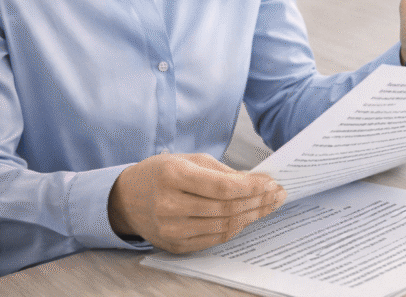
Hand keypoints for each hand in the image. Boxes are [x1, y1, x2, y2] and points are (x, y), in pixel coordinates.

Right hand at [107, 152, 285, 252]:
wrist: (127, 199)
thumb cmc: (160, 173)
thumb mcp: (188, 159)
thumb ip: (221, 171)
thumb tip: (255, 180)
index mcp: (173, 176)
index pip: (222, 187)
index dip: (252, 187)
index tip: (271, 182)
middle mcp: (169, 205)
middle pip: (226, 208)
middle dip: (258, 201)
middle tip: (278, 194)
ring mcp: (171, 229)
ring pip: (224, 226)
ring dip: (252, 216)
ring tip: (269, 205)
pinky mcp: (175, 245)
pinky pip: (214, 239)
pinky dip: (235, 228)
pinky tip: (248, 217)